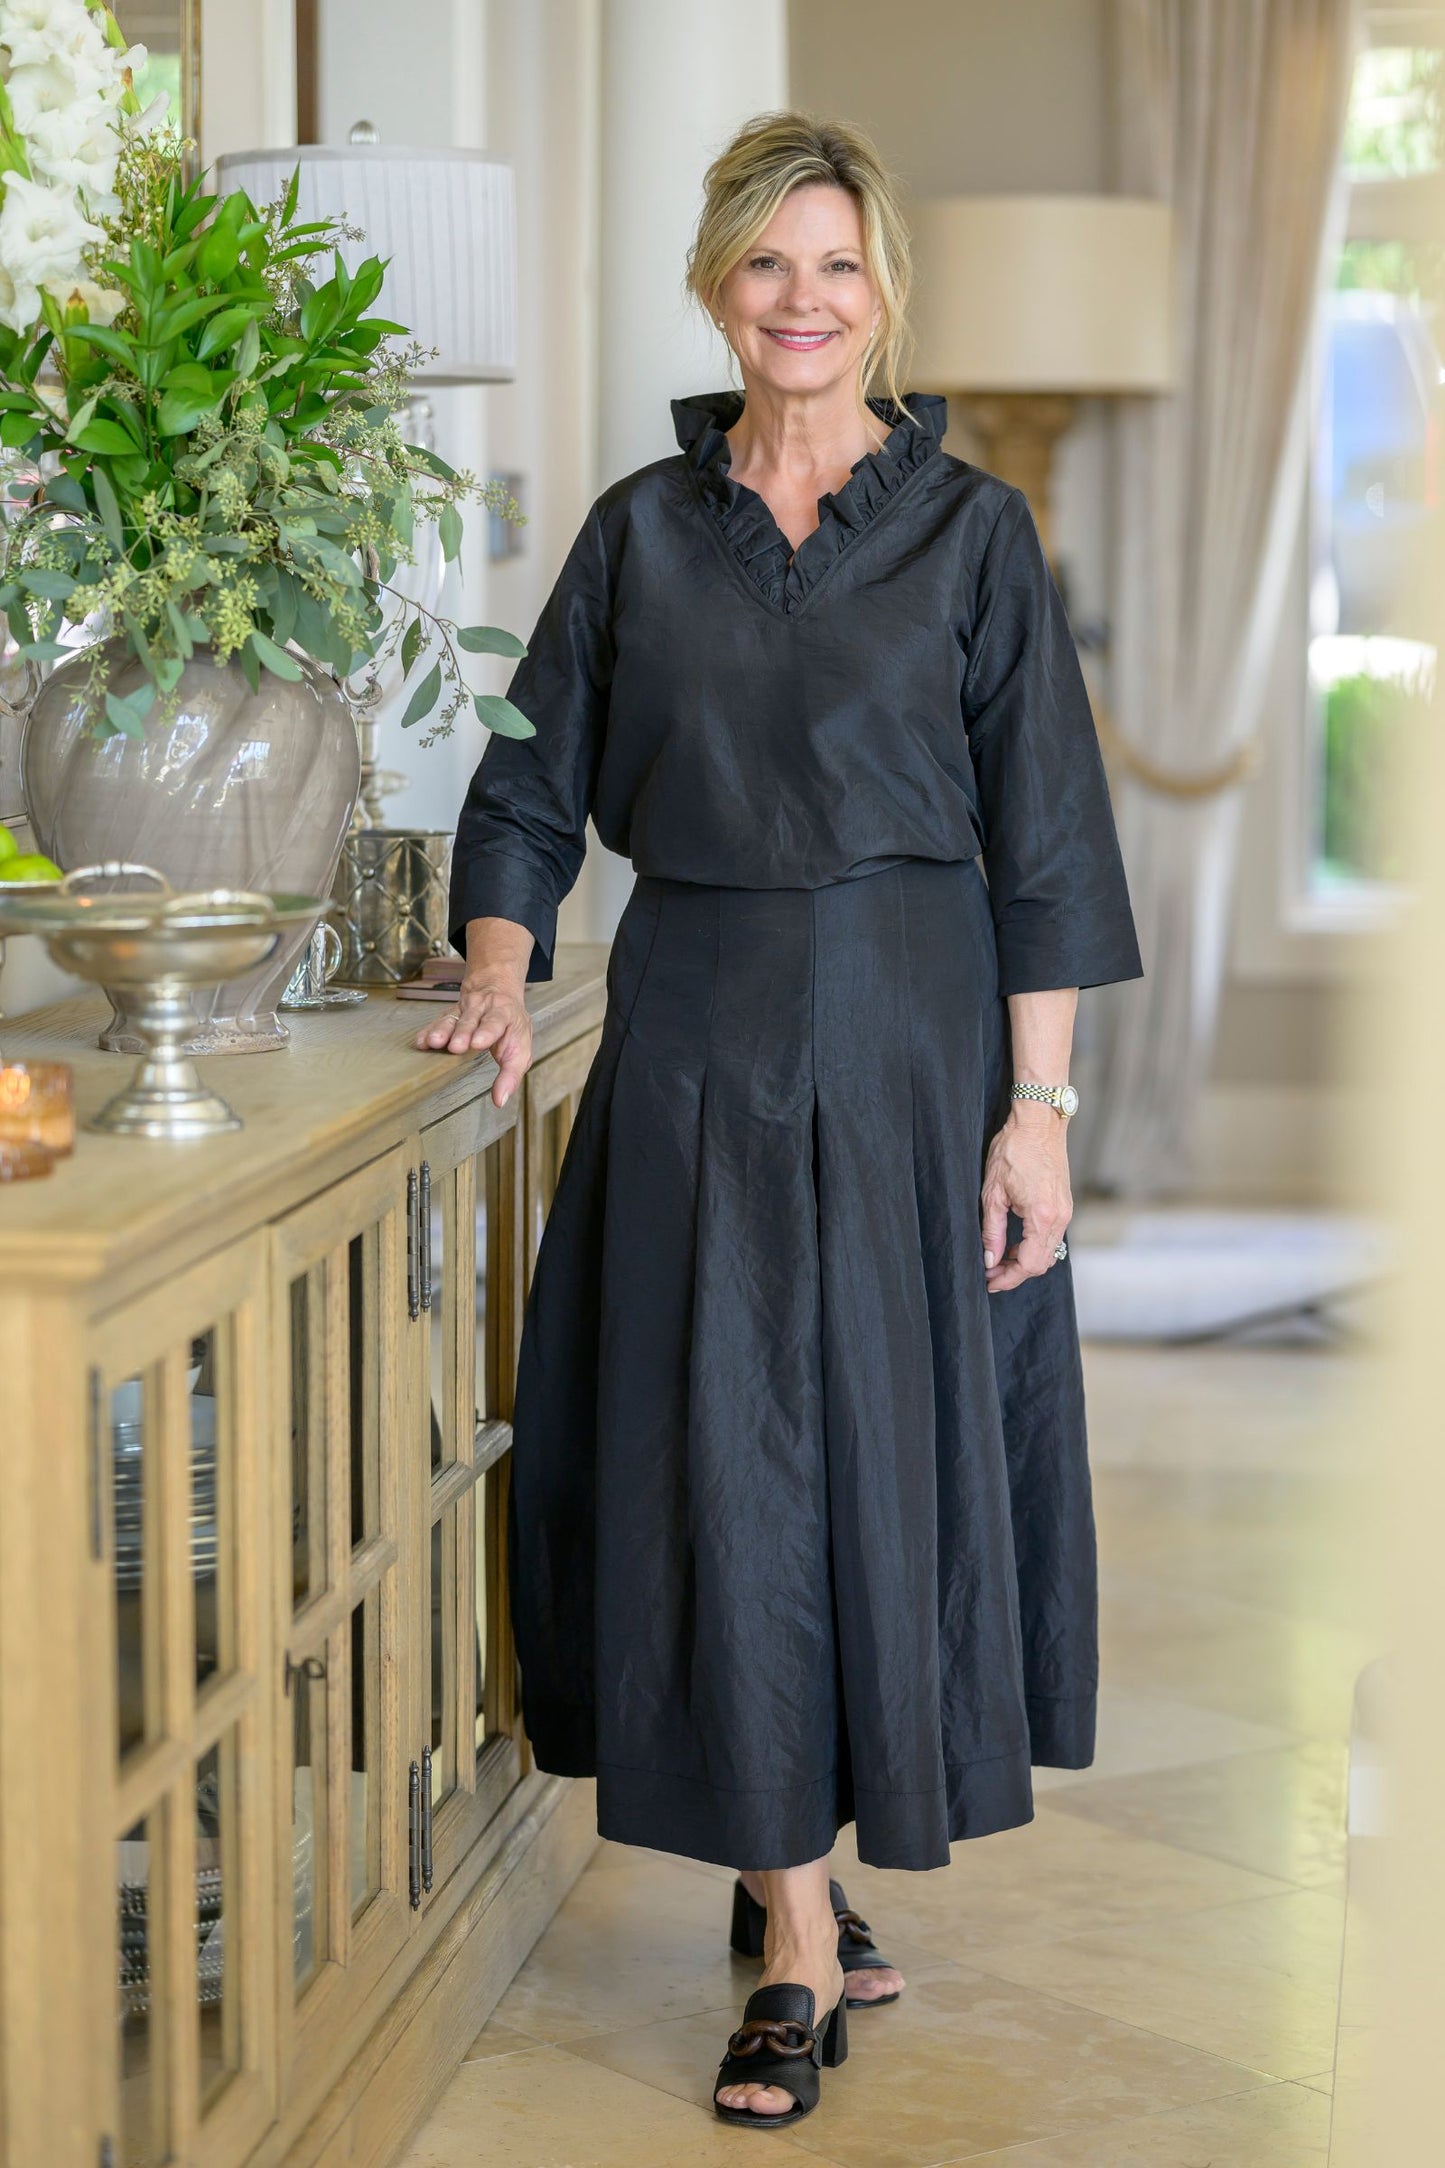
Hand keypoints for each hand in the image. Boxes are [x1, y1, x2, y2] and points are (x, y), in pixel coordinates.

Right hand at [414, 971, 532, 1106]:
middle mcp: (484, 1008)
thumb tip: (499, 1101)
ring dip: (442, 1030)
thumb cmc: (510, 1027)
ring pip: (452, 1019)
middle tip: (455, 1047)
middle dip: (462, 1033)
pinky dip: (429, 1031)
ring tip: (433, 1042)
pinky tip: (422, 1041)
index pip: (495, 1022)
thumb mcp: (520, 1049)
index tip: (477, 1043)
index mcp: (504, 1015)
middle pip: (471, 1020)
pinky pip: (439, 1021)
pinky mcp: (451, 1012)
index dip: (486, 1032)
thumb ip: (511, 1075)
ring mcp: (465, 1009)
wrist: (498, 991)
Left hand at [979, 1103, 1072, 1293]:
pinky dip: (1034, 1245)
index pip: (1029, 1264)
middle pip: (1042, 1263)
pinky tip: (1015, 1241)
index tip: (989, 1281)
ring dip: (1025, 1260)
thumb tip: (989, 1259)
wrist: (1038, 1122)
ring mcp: (1066, 1211)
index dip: (1008, 1278)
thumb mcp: (993, 1192)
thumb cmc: (1013, 1150)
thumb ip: (992, 1230)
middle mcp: (1060, 1217)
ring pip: (1049, 1252)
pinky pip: (1052, 1236)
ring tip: (999, 1257)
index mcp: (1042, 1216)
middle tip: (990, 1271)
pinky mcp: (1065, 1204)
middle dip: (1015, 1273)